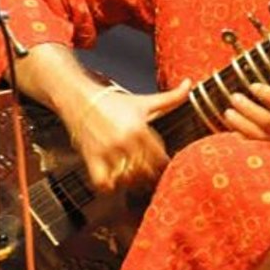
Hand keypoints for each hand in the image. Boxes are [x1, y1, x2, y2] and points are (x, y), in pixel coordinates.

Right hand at [67, 79, 190, 191]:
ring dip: (132, 181)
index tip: (161, 164)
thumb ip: (170, 97)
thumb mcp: (144, 101)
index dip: (163, 163)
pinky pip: (103, 183)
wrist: (80, 99)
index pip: (160, 158)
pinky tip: (115, 180)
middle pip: (145, 171)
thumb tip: (190, 84)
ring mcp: (106, 152)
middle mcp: (123, 142)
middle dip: (149, 174)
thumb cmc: (113, 102)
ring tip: (134, 176)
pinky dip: (110, 186)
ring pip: (127, 179)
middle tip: (149, 173)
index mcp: (139, 129)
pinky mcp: (91, 159)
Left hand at [223, 83, 269, 154]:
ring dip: (240, 124)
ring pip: (259, 138)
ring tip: (228, 112)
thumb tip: (253, 80)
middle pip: (269, 122)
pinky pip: (254, 150)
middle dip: (249, 109)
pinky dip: (240, 140)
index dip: (268, 94)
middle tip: (234, 97)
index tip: (252, 86)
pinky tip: (230, 131)